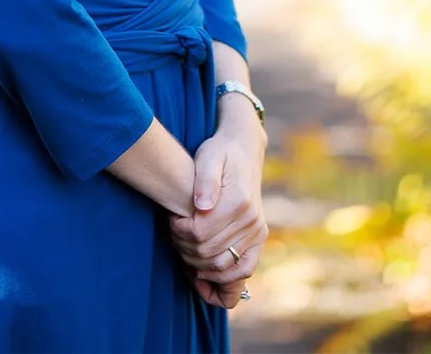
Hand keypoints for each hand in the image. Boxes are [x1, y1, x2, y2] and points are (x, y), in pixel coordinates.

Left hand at [169, 111, 266, 301]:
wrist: (244, 151)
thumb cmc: (220, 153)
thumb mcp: (208, 156)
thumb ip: (205, 180)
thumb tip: (201, 206)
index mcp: (238, 201)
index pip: (199, 233)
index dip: (178, 232)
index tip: (171, 219)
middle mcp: (251, 220)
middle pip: (208, 252)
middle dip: (184, 248)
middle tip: (174, 234)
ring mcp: (257, 231)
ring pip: (223, 265)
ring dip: (199, 265)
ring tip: (184, 250)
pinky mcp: (259, 238)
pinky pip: (244, 269)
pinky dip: (224, 278)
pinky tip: (203, 273)